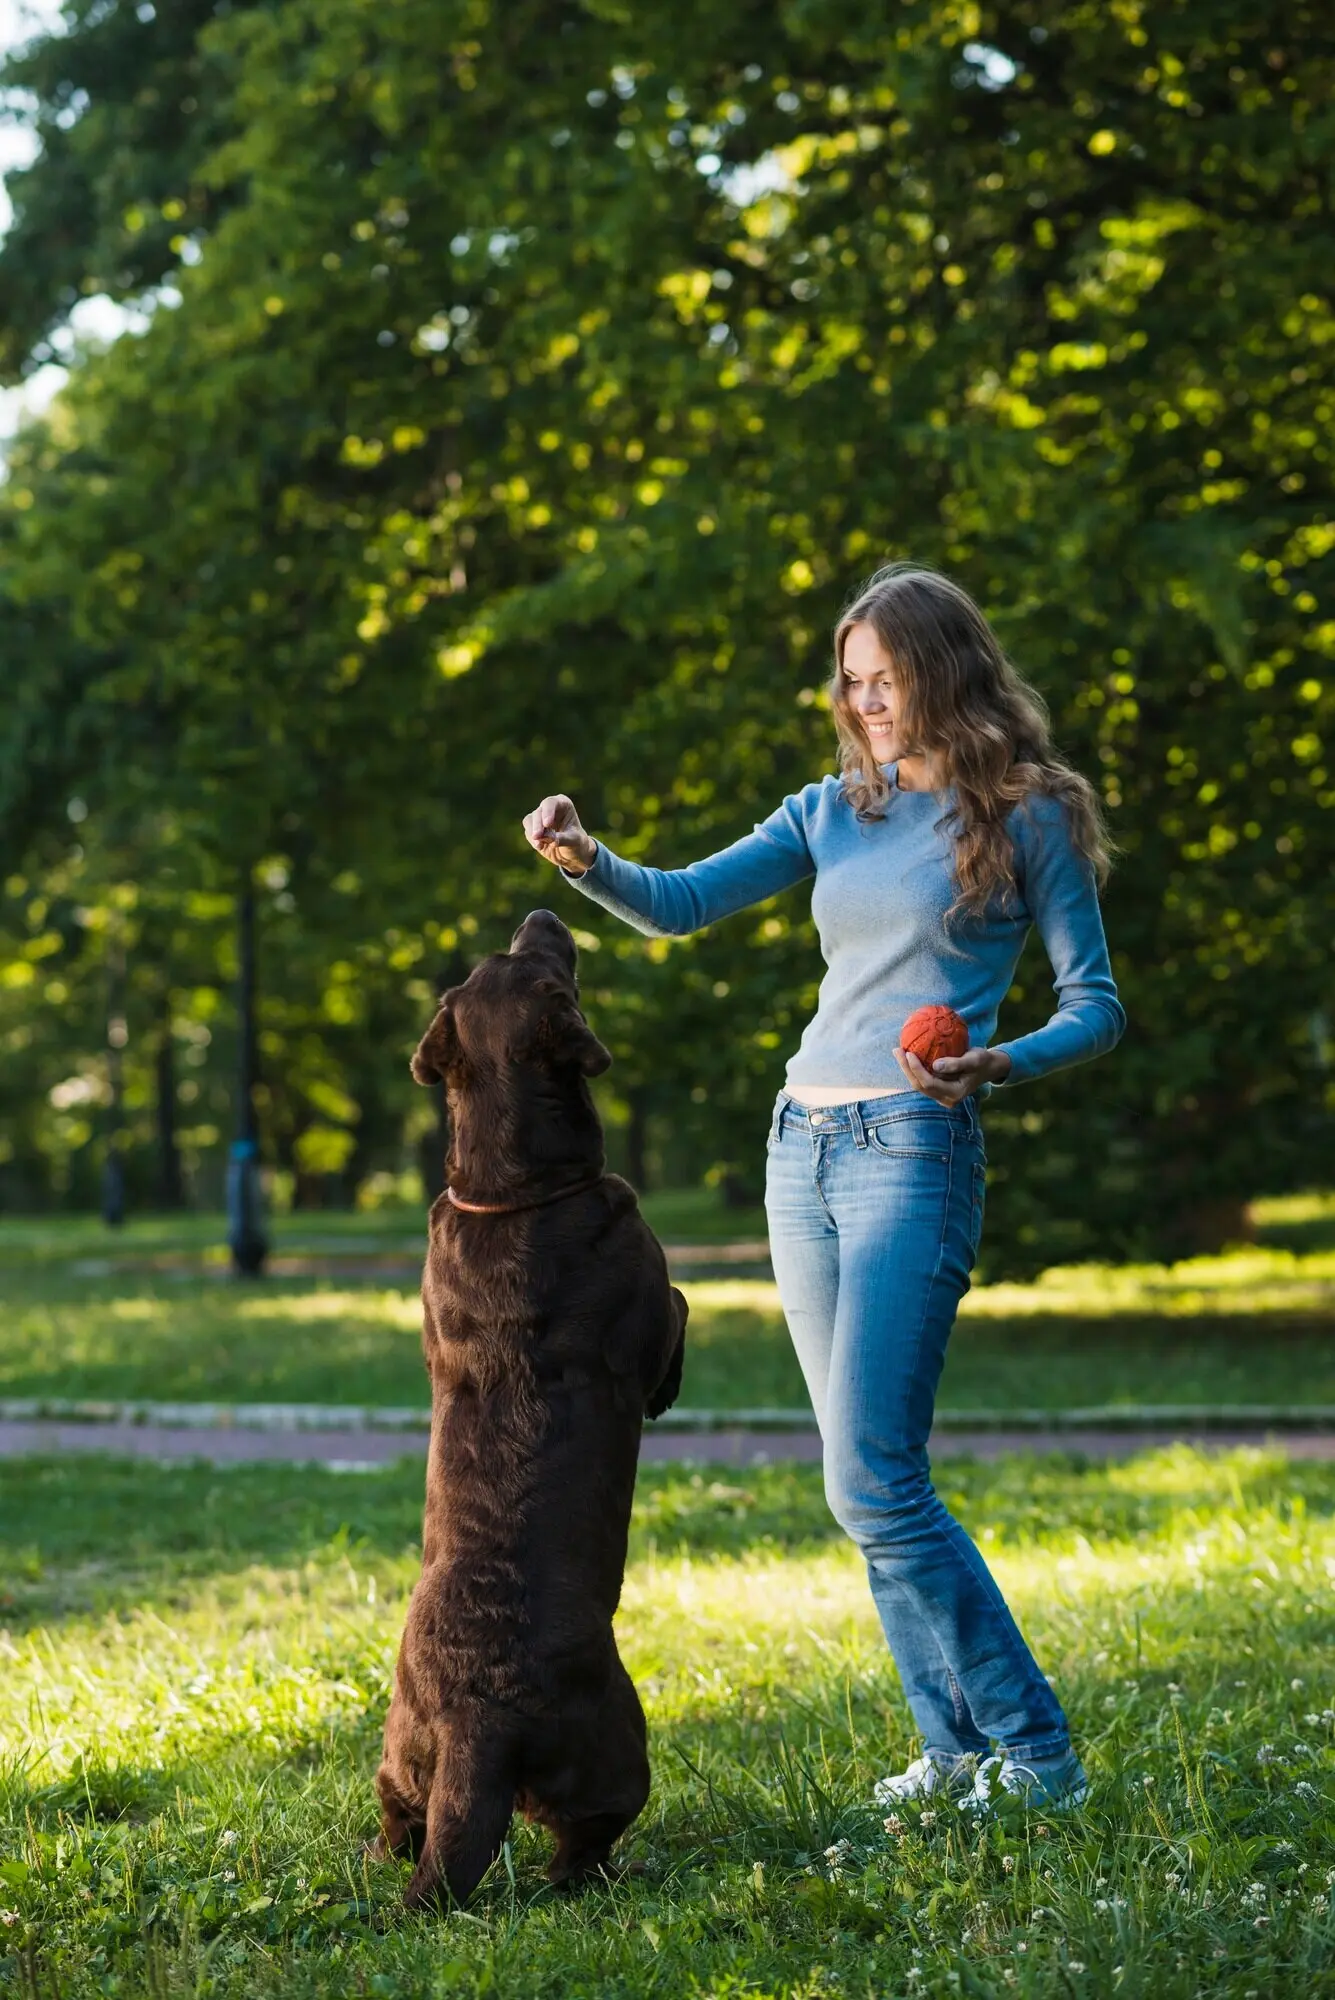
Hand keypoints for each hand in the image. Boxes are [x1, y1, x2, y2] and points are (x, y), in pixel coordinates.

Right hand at [522, 794, 596, 874]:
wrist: (571, 854)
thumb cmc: (577, 843)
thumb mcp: (575, 841)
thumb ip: (563, 839)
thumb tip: (550, 838)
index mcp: (563, 804)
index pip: (551, 802)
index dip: (547, 812)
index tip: (547, 824)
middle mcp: (550, 808)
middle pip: (538, 812)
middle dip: (537, 825)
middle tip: (537, 836)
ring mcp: (540, 817)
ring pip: (529, 820)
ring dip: (533, 833)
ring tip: (540, 845)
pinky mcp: (533, 828)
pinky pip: (528, 832)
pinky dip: (533, 840)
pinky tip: (541, 846)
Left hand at [893, 1043, 1010, 1104]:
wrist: (989, 1068)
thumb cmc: (983, 1061)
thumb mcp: (974, 1059)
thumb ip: (956, 1064)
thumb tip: (935, 1065)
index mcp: (955, 1093)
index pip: (929, 1083)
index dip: (916, 1069)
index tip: (908, 1053)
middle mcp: (946, 1099)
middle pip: (920, 1085)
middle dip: (906, 1068)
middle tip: (896, 1050)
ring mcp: (942, 1096)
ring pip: (919, 1084)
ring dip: (907, 1069)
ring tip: (898, 1051)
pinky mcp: (939, 1090)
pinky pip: (923, 1080)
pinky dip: (914, 1069)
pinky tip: (908, 1055)